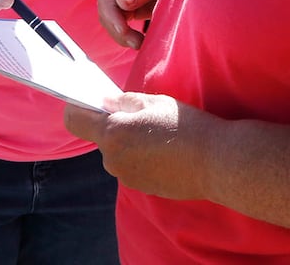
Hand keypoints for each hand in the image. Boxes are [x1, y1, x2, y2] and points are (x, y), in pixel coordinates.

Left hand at [63, 92, 218, 201]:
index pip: (73, 120)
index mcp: (111, 134)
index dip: (78, 107)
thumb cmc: (184, 126)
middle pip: (101, 138)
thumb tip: (105, 104)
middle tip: (140, 117)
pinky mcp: (142, 188)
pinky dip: (141, 158)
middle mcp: (112, 159)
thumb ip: (122, 102)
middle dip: (113, 126)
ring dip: (129, 143)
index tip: (90, 101)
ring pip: (117, 153)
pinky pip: (132, 167)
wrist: (216, 162)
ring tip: (157, 136)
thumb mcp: (152, 102)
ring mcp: (127, 177)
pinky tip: (164, 153)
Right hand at [96, 0, 173, 48]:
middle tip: (135, 43)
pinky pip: (119, 23)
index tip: (122, 30)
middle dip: (116, 27)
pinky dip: (127, 35)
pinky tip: (140, 42)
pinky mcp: (126, 6)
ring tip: (139, 44)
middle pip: (104, 6)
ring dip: (121, 34)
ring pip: (109, 18)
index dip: (110, 11)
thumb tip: (121, 2)